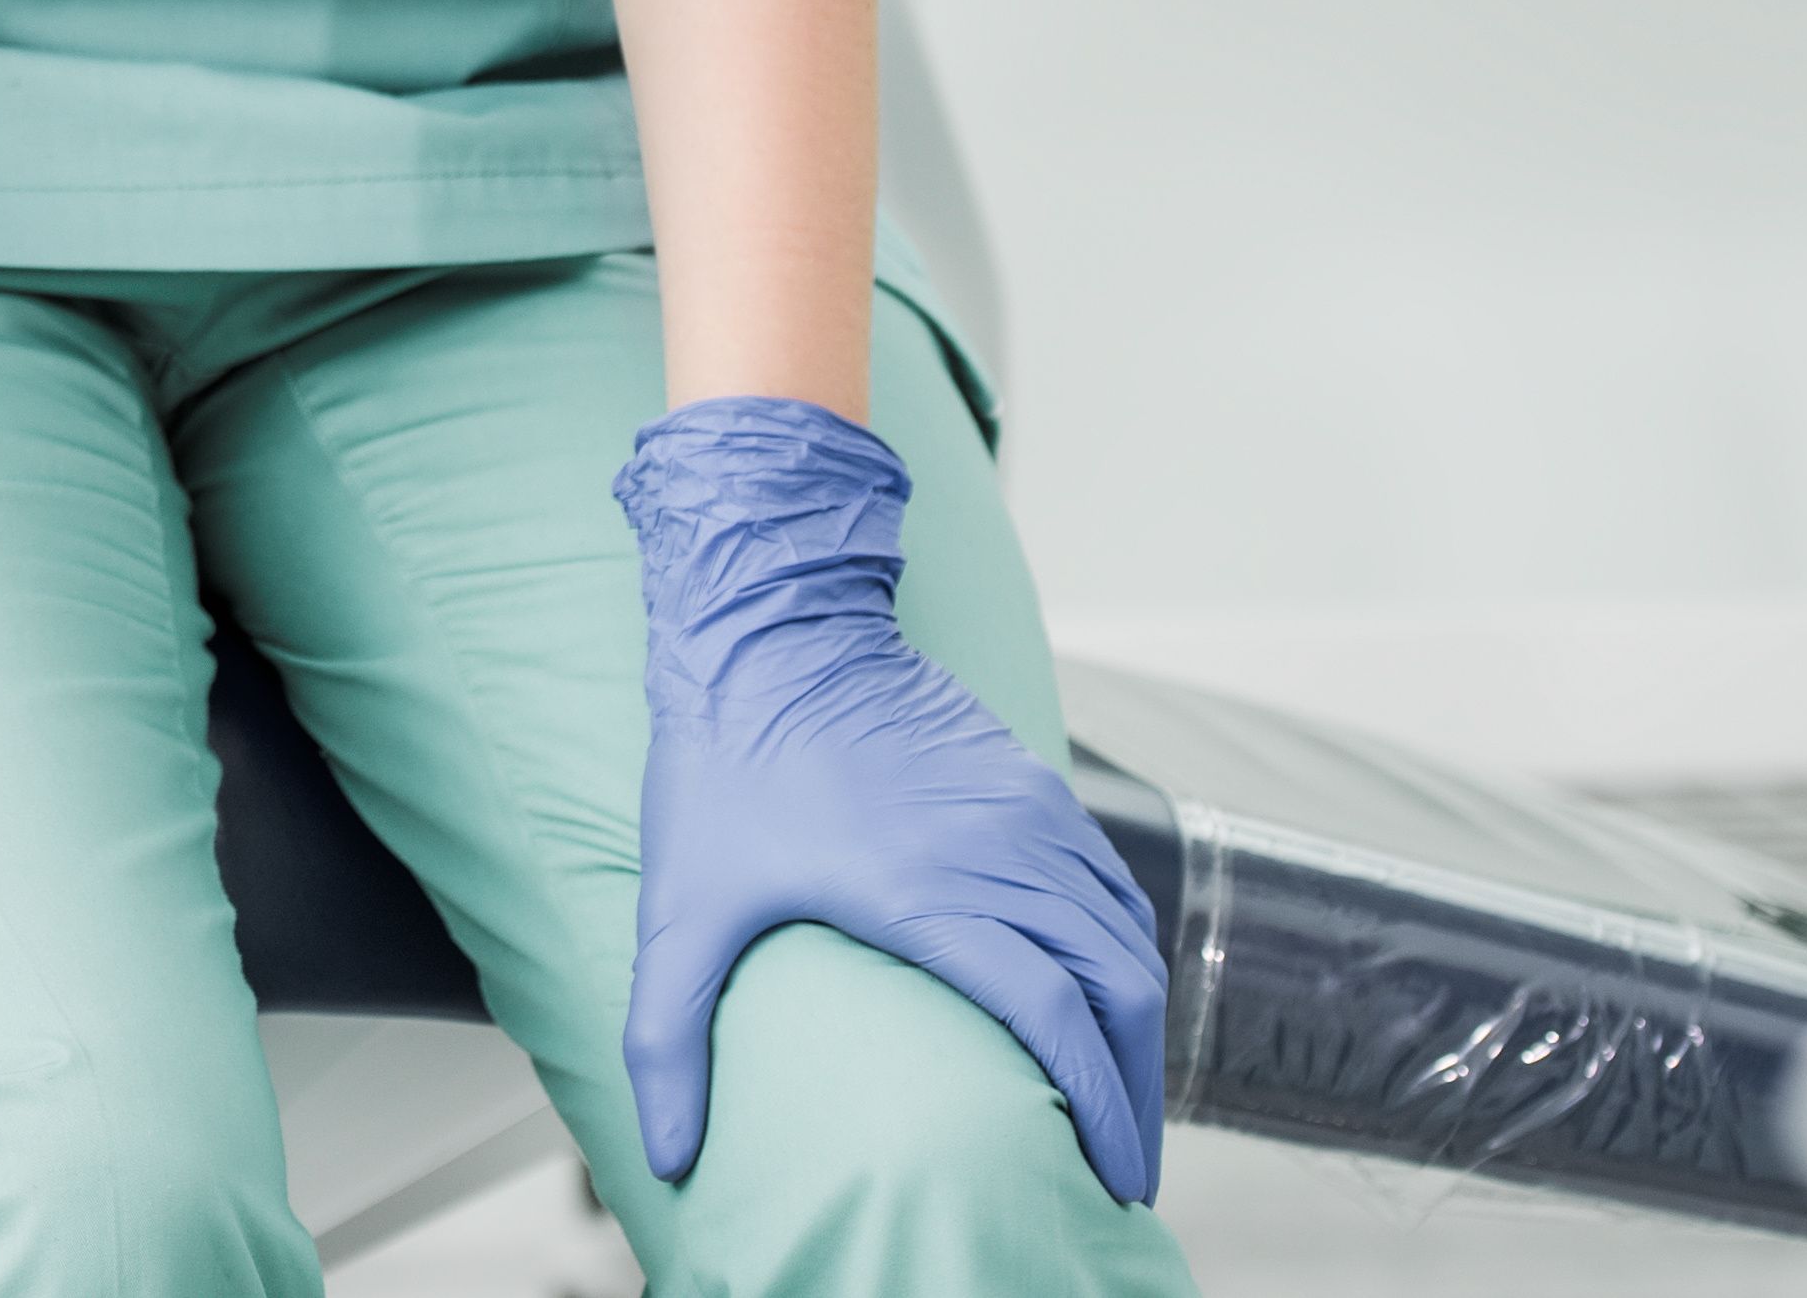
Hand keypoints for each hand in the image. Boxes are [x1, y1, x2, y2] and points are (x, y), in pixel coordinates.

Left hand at [616, 394, 1167, 1206]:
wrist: (771, 626)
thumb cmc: (720, 768)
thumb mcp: (676, 911)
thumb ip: (667, 1040)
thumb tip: (670, 1158)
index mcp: (927, 894)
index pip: (1057, 1018)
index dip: (1096, 1108)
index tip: (1107, 1180)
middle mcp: (999, 852)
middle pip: (1119, 988)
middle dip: (1135, 1091)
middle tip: (1122, 1171)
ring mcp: (1026, 810)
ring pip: (1127, 935)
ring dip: (1139, 1025)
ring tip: (1120, 1101)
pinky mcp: (1033, 781)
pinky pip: (1109, 881)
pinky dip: (1125, 951)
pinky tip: (1106, 996)